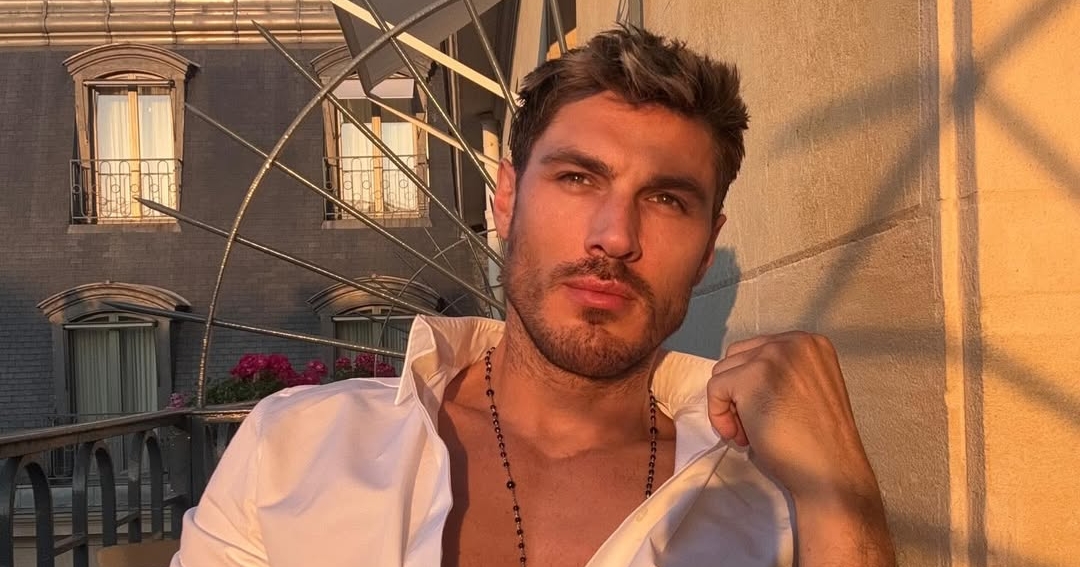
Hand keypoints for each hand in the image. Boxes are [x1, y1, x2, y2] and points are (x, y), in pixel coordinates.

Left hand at [708, 331, 895, 565]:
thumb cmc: (819, 440)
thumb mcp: (807, 390)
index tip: (763, 411)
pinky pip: (715, 388)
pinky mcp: (752, 377)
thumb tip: (740, 378)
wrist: (830, 470)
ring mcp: (773, 356)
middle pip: (738, 356)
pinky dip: (719, 415)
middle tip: (752, 425)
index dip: (752, 384)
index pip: (760, 350)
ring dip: (730, 405)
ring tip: (749, 433)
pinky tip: (740, 437)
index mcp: (810, 343)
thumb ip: (782, 374)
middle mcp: (794, 341)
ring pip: (723, 371)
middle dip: (738, 391)